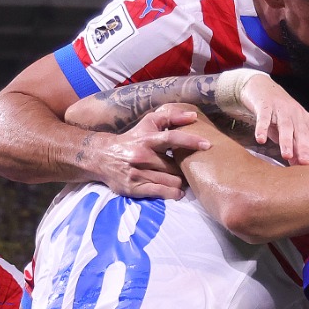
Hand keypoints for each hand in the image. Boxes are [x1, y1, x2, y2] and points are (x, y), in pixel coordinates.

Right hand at [90, 105, 209, 198]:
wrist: (101, 156)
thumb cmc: (132, 139)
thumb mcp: (147, 124)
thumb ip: (170, 118)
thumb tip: (193, 115)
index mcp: (147, 138)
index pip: (172, 138)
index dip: (190, 141)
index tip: (207, 145)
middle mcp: (142, 156)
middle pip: (175, 166)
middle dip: (185, 169)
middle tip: (192, 169)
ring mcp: (138, 173)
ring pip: (172, 181)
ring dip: (181, 182)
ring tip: (183, 179)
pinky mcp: (134, 188)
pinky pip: (161, 192)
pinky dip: (174, 193)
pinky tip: (177, 191)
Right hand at [237, 72, 308, 165]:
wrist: (262, 86)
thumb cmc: (279, 112)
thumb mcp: (289, 130)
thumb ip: (294, 147)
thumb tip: (300, 167)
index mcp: (305, 120)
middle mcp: (296, 114)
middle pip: (302, 132)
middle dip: (304, 147)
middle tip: (306, 162)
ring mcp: (281, 109)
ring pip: (285, 126)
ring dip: (286, 141)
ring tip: (286, 155)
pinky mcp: (265, 106)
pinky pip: (264, 118)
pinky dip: (262, 128)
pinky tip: (261, 139)